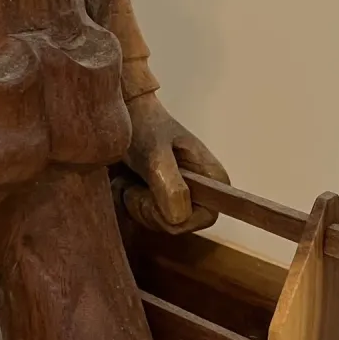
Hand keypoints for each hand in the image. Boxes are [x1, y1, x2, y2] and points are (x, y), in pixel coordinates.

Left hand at [123, 92, 229, 234]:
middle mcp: (203, 194)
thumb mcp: (155, 151)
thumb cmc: (147, 127)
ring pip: (158, 223)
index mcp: (214, 180)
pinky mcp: (162, 201)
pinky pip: (145, 219)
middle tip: (131, 185)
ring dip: (135, 205)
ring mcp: (181, 199)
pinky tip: (124, 186)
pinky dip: (129, 205)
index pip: (204, 218)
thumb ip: (169, 182)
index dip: (175, 216)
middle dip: (147, 209)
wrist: (126, 114)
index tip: (150, 196)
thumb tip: (179, 218)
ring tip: (127, 181)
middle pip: (177, 224)